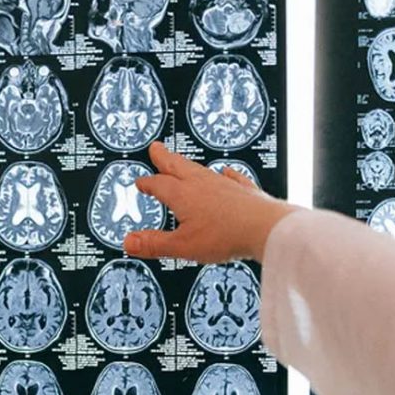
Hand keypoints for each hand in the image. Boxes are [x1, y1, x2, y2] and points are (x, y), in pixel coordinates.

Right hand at [123, 142, 297, 263]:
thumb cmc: (226, 235)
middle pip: (177, 166)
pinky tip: (227, 172)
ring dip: (188, 164)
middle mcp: (202, 184)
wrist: (265, 228)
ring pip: (201, 169)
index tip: (140, 182)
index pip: (158, 185)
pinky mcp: (244, 190)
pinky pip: (231, 177)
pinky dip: (225, 174)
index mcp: (183, 195)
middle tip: (156, 148)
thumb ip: (155, 244)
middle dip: (164, 158)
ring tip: (183, 161)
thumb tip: (129, 242)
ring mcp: (224, 185)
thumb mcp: (182, 246)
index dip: (147, 183)